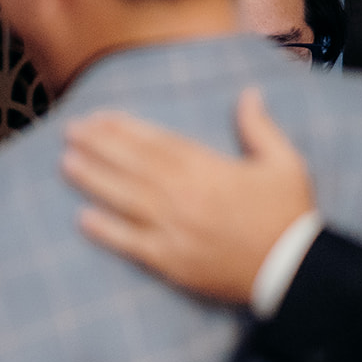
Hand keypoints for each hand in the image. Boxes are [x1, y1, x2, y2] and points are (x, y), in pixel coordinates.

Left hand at [60, 87, 315, 303]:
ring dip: (93, 180)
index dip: (123, 129)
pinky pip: (131, 244)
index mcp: (207, 168)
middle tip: (69, 131)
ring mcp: (174, 229)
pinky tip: (82, 219)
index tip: (99, 117)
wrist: (295, 269)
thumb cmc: (290, 213)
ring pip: (124, 199)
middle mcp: (183, 196)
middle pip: (131, 165)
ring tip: (65, 163)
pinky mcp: (171, 261)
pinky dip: (106, 231)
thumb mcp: (284, 163)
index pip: (154, 142)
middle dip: (98, 146)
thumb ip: (258, 127)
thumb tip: (248, 93)